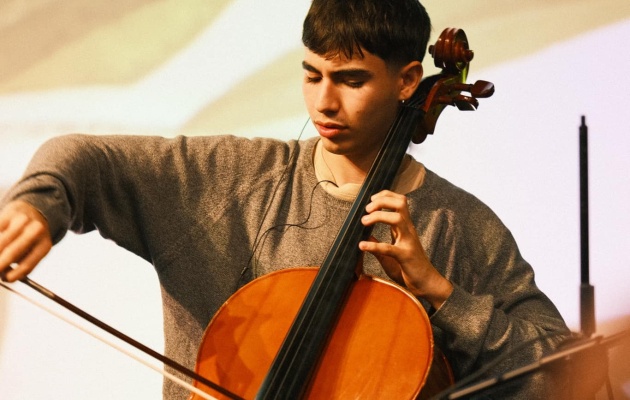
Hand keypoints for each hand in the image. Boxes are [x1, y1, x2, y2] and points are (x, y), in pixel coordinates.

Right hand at [0, 200, 51, 281]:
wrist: (32, 211)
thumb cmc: (29, 239)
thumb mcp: (32, 252)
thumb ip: (20, 265)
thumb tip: (4, 276)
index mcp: (44, 245)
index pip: (28, 265)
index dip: (13, 275)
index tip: (5, 280)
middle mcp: (36, 231)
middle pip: (12, 253)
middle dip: (0, 264)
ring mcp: (22, 221)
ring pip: (1, 242)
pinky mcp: (8, 213)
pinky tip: (0, 246)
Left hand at [358, 190, 451, 308]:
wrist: (428, 285)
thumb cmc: (410, 268)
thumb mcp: (391, 254)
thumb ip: (379, 245)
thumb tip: (365, 236)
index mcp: (405, 228)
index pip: (399, 202)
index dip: (385, 195)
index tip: (371, 199)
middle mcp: (408, 231)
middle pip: (400, 204)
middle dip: (382, 201)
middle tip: (367, 209)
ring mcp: (409, 242)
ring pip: (398, 219)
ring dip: (379, 216)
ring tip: (364, 221)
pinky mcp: (406, 257)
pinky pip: (390, 248)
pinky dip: (374, 245)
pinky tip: (362, 246)